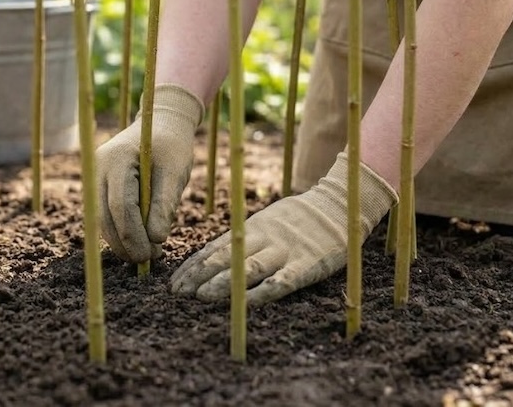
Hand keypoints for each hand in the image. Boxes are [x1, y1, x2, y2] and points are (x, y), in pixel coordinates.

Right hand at [95, 84, 204, 262]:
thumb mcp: (175, 171)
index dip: (133, 234)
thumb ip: (165, 203)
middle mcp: (97, 169)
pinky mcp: (99, 186)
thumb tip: (156, 238)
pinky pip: (105, 215)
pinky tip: (139, 242)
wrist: (159, 124)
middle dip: (125, 243)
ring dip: (122, 241)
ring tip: (147, 254)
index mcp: (115, 159)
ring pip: (102, 220)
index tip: (150, 254)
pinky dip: (120, 231)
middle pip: (105, 217)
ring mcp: (94, 177)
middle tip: (148, 261)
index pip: (120, 205)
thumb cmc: (171, 145)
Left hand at [170, 152, 396, 304]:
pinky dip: (262, 293)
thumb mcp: (266, 222)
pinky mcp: (307, 265)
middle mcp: (262, 239)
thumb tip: (208, 259)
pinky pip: (282, 281)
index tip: (172, 283)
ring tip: (200, 297)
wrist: (340, 206)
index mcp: (250, 229)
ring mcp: (285, 251)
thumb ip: (242, 238)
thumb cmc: (298, 219)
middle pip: (223, 258)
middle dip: (197, 276)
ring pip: (247, 268)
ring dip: (221, 283)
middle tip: (177, 294)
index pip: (213, 249)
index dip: (191, 266)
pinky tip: (244, 305)